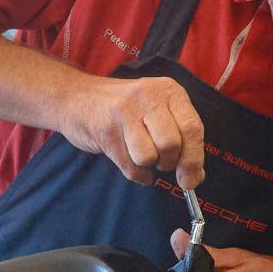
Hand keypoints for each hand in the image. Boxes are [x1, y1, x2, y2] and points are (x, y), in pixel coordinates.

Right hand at [60, 76, 204, 188]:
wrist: (76, 97)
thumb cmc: (125, 108)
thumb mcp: (157, 111)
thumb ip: (181, 138)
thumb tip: (196, 177)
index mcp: (169, 90)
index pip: (192, 128)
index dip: (194, 159)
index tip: (191, 180)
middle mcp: (148, 97)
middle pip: (171, 144)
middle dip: (169, 163)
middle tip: (162, 162)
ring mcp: (124, 112)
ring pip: (148, 156)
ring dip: (148, 166)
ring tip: (142, 156)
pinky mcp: (105, 130)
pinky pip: (129, 166)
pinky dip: (135, 174)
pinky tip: (130, 163)